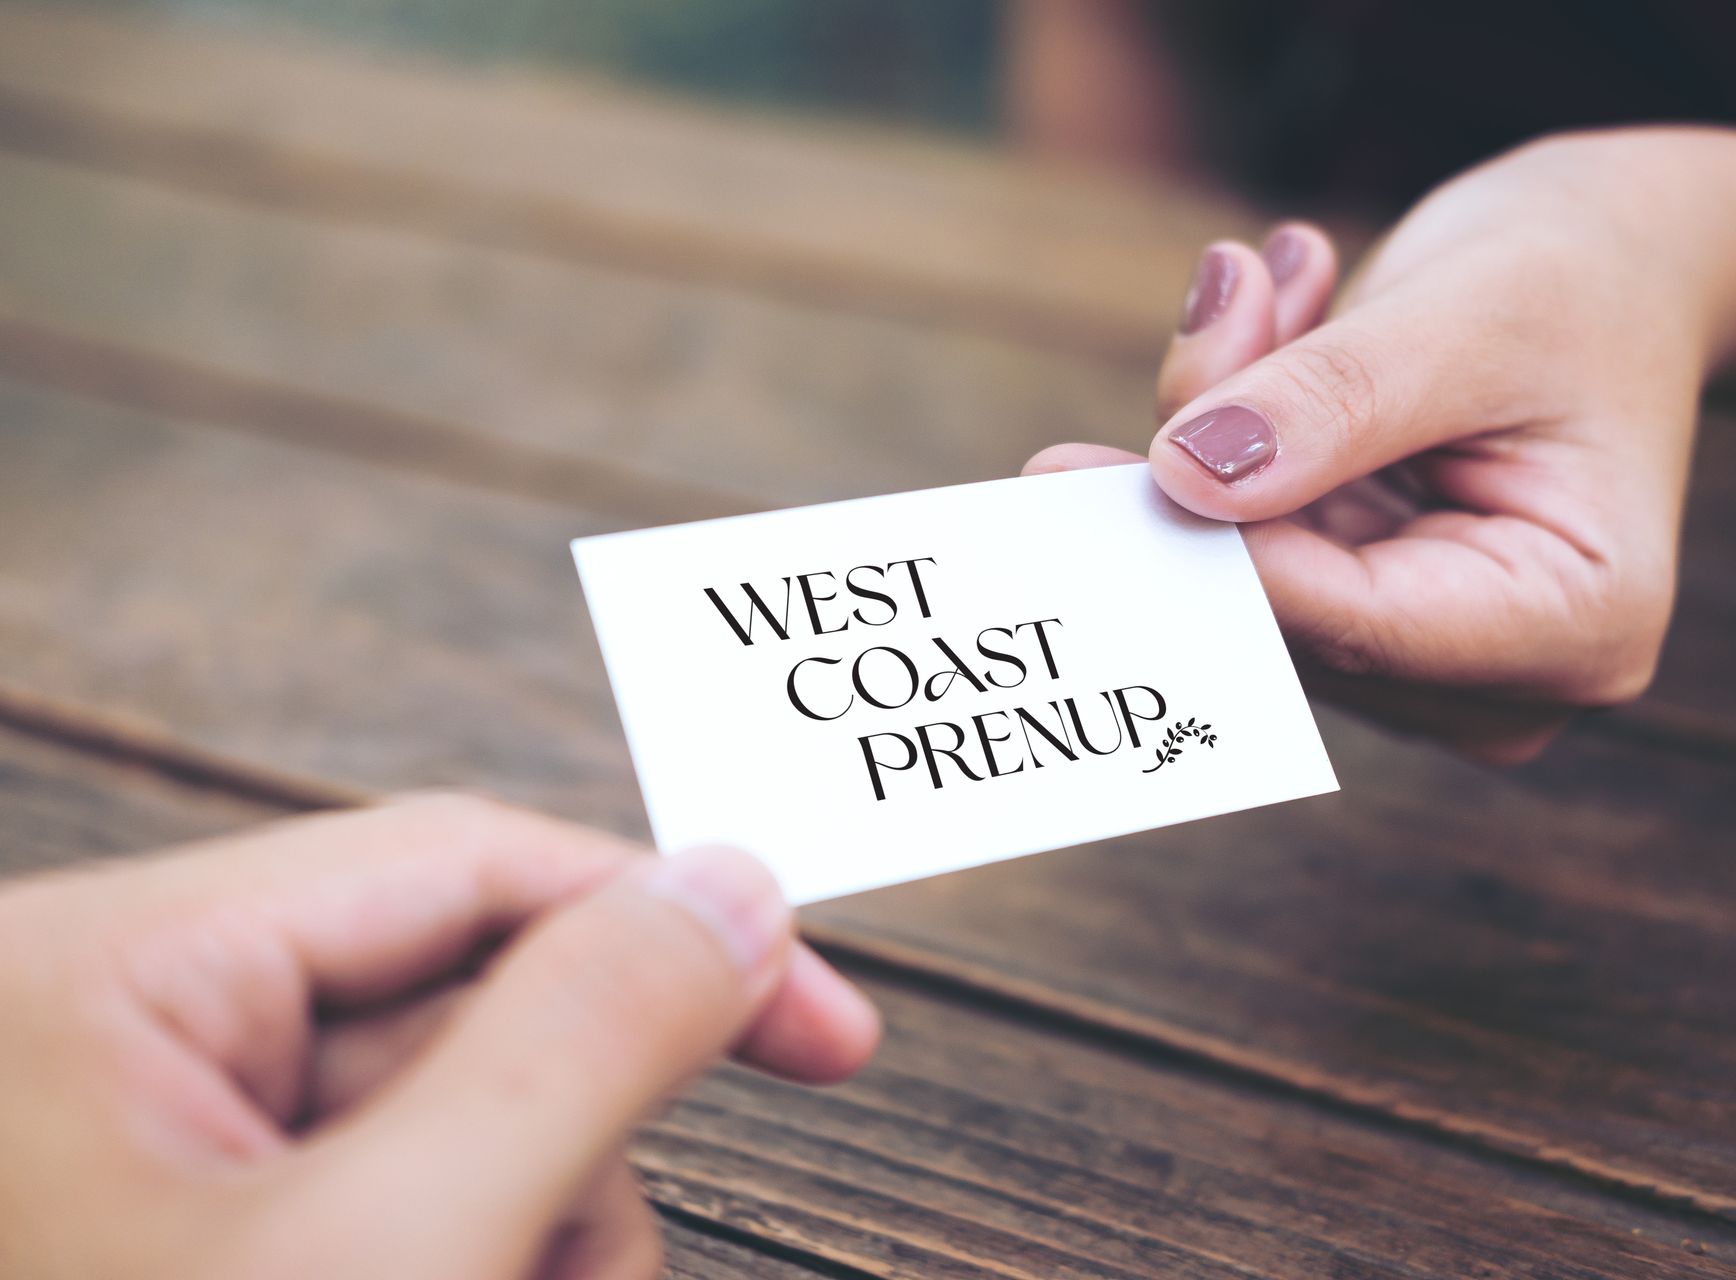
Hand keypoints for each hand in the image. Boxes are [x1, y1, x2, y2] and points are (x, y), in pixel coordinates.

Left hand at [0, 794, 880, 1278]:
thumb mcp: (390, 1258)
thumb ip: (580, 1040)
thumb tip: (737, 887)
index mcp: (103, 974)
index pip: (459, 864)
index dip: (665, 922)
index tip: (831, 1028)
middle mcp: (115, 1037)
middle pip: (463, 1013)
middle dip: (570, 1165)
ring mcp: (153, 1154)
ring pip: (453, 1132)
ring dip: (537, 1246)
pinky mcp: (204, 1239)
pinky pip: (409, 1216)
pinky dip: (484, 1269)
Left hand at [1031, 128, 1735, 759]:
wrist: (1621, 265)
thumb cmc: (1582, 284)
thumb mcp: (1473, 318)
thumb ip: (1333, 402)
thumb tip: (1182, 475)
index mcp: (1578, 626)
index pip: (1351, 625)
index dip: (1211, 550)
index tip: (1072, 475)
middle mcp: (1502, 676)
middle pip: (1282, 607)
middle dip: (1213, 451)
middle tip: (1217, 303)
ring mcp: (1427, 657)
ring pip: (1244, 567)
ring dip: (1224, 415)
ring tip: (1268, 281)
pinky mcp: (1363, 609)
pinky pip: (1246, 534)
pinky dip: (1235, 424)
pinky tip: (1277, 311)